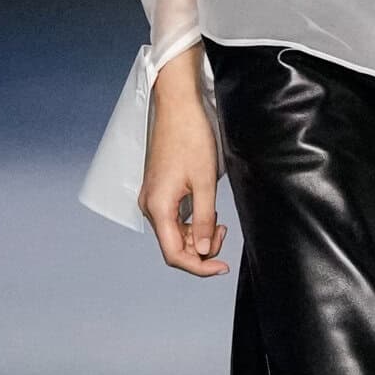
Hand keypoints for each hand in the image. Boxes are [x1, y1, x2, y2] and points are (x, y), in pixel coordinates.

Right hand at [139, 44, 230, 276]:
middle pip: (173, 246)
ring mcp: (151, 198)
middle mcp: (150, 206)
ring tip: (218, 219)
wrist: (177, 107)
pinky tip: (207, 210)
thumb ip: (203, 220)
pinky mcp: (157, 190)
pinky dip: (190, 221)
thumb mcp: (205, 183)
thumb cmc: (191, 138)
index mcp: (159, 207)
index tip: (222, 266)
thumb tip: (202, 251)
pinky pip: (172, 217)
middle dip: (201, 248)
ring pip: (173, 232)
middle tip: (224, 231)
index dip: (199, 267)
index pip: (175, 255)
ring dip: (197, 234)